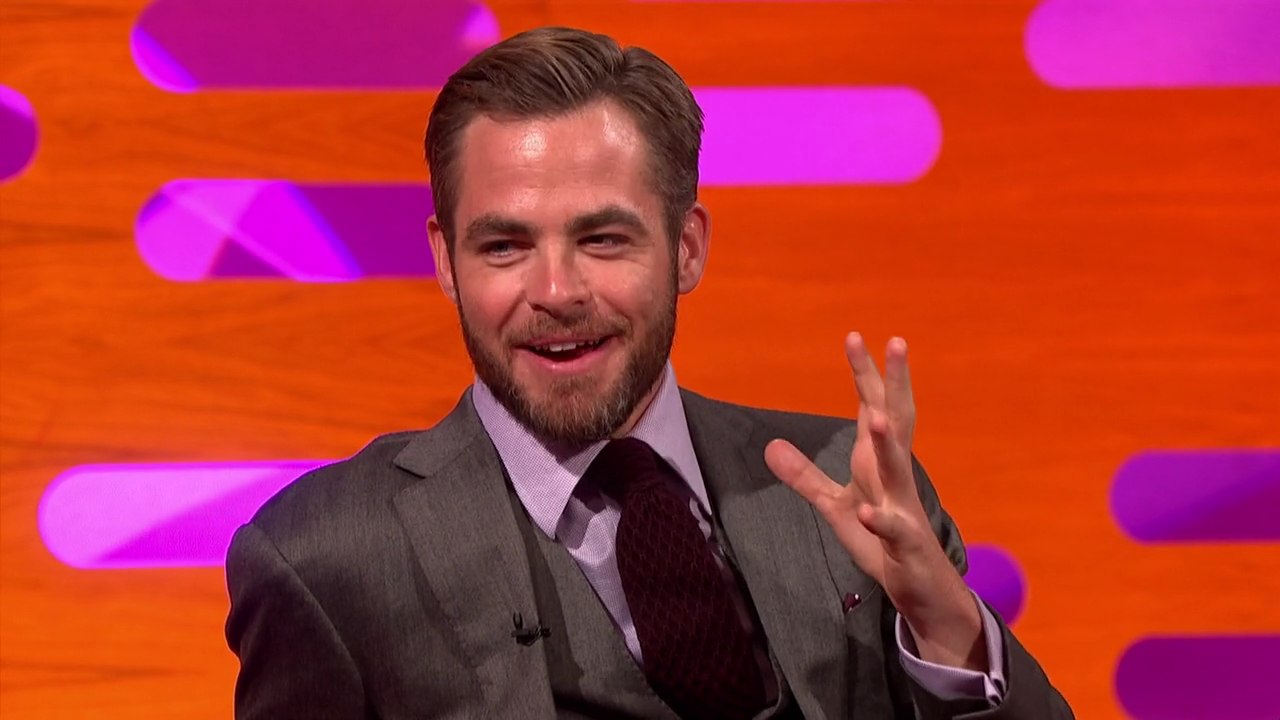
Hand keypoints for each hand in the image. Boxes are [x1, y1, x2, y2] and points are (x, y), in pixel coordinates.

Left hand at [764, 333, 985, 669]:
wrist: (920, 590)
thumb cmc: (882, 540)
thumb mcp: (835, 505)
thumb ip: (805, 476)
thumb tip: (770, 446)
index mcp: (878, 462)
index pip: (873, 407)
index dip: (865, 373)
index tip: (855, 335)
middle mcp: (895, 476)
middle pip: (897, 421)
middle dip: (895, 383)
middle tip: (896, 342)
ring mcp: (903, 507)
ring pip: (898, 469)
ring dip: (889, 443)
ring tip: (878, 415)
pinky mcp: (904, 543)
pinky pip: (892, 528)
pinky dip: (879, 519)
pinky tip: (866, 511)